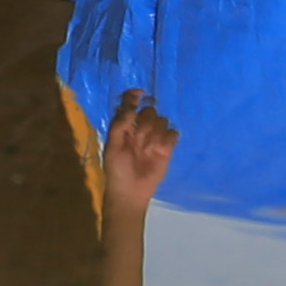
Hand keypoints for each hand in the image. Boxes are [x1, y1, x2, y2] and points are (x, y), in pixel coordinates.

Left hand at [103, 88, 178, 209]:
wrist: (130, 191)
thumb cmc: (117, 168)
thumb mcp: (112, 145)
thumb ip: (119, 125)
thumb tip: (131, 108)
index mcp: (125, 124)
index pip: (130, 103)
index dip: (135, 95)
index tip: (141, 94)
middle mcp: (140, 128)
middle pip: (149, 111)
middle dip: (146, 120)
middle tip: (140, 137)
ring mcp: (155, 137)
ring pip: (161, 120)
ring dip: (156, 131)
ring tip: (148, 148)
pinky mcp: (167, 148)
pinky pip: (173, 133)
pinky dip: (168, 137)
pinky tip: (161, 148)